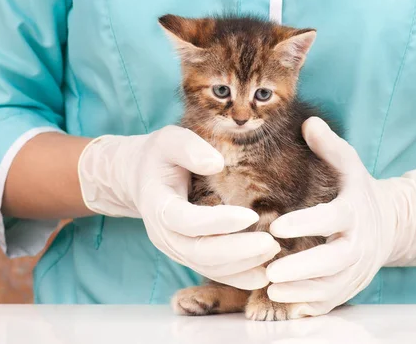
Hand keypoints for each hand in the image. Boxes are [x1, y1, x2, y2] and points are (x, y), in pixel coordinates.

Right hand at [77, 125, 279, 289]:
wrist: (141, 177)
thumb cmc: (160, 156)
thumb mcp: (169, 140)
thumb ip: (188, 148)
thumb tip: (216, 163)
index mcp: (158, 206)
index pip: (187, 221)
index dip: (218, 222)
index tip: (250, 215)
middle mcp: (164, 235)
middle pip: (200, 253)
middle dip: (237, 252)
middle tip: (271, 244)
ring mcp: (176, 249)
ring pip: (209, 267)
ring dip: (242, 267)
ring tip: (274, 253)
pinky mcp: (189, 255)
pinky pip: (213, 271)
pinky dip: (238, 276)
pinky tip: (263, 274)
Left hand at [265, 117, 415, 315]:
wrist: (392, 224)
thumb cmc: (360, 192)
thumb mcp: (350, 165)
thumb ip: (329, 146)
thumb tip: (308, 121)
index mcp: (354, 211)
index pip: (331, 218)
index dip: (306, 223)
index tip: (277, 225)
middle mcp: (359, 243)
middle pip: (334, 261)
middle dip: (303, 269)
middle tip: (271, 272)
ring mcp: (357, 268)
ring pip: (332, 286)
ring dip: (301, 290)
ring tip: (270, 288)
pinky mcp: (352, 285)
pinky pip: (332, 301)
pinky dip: (309, 305)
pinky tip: (284, 301)